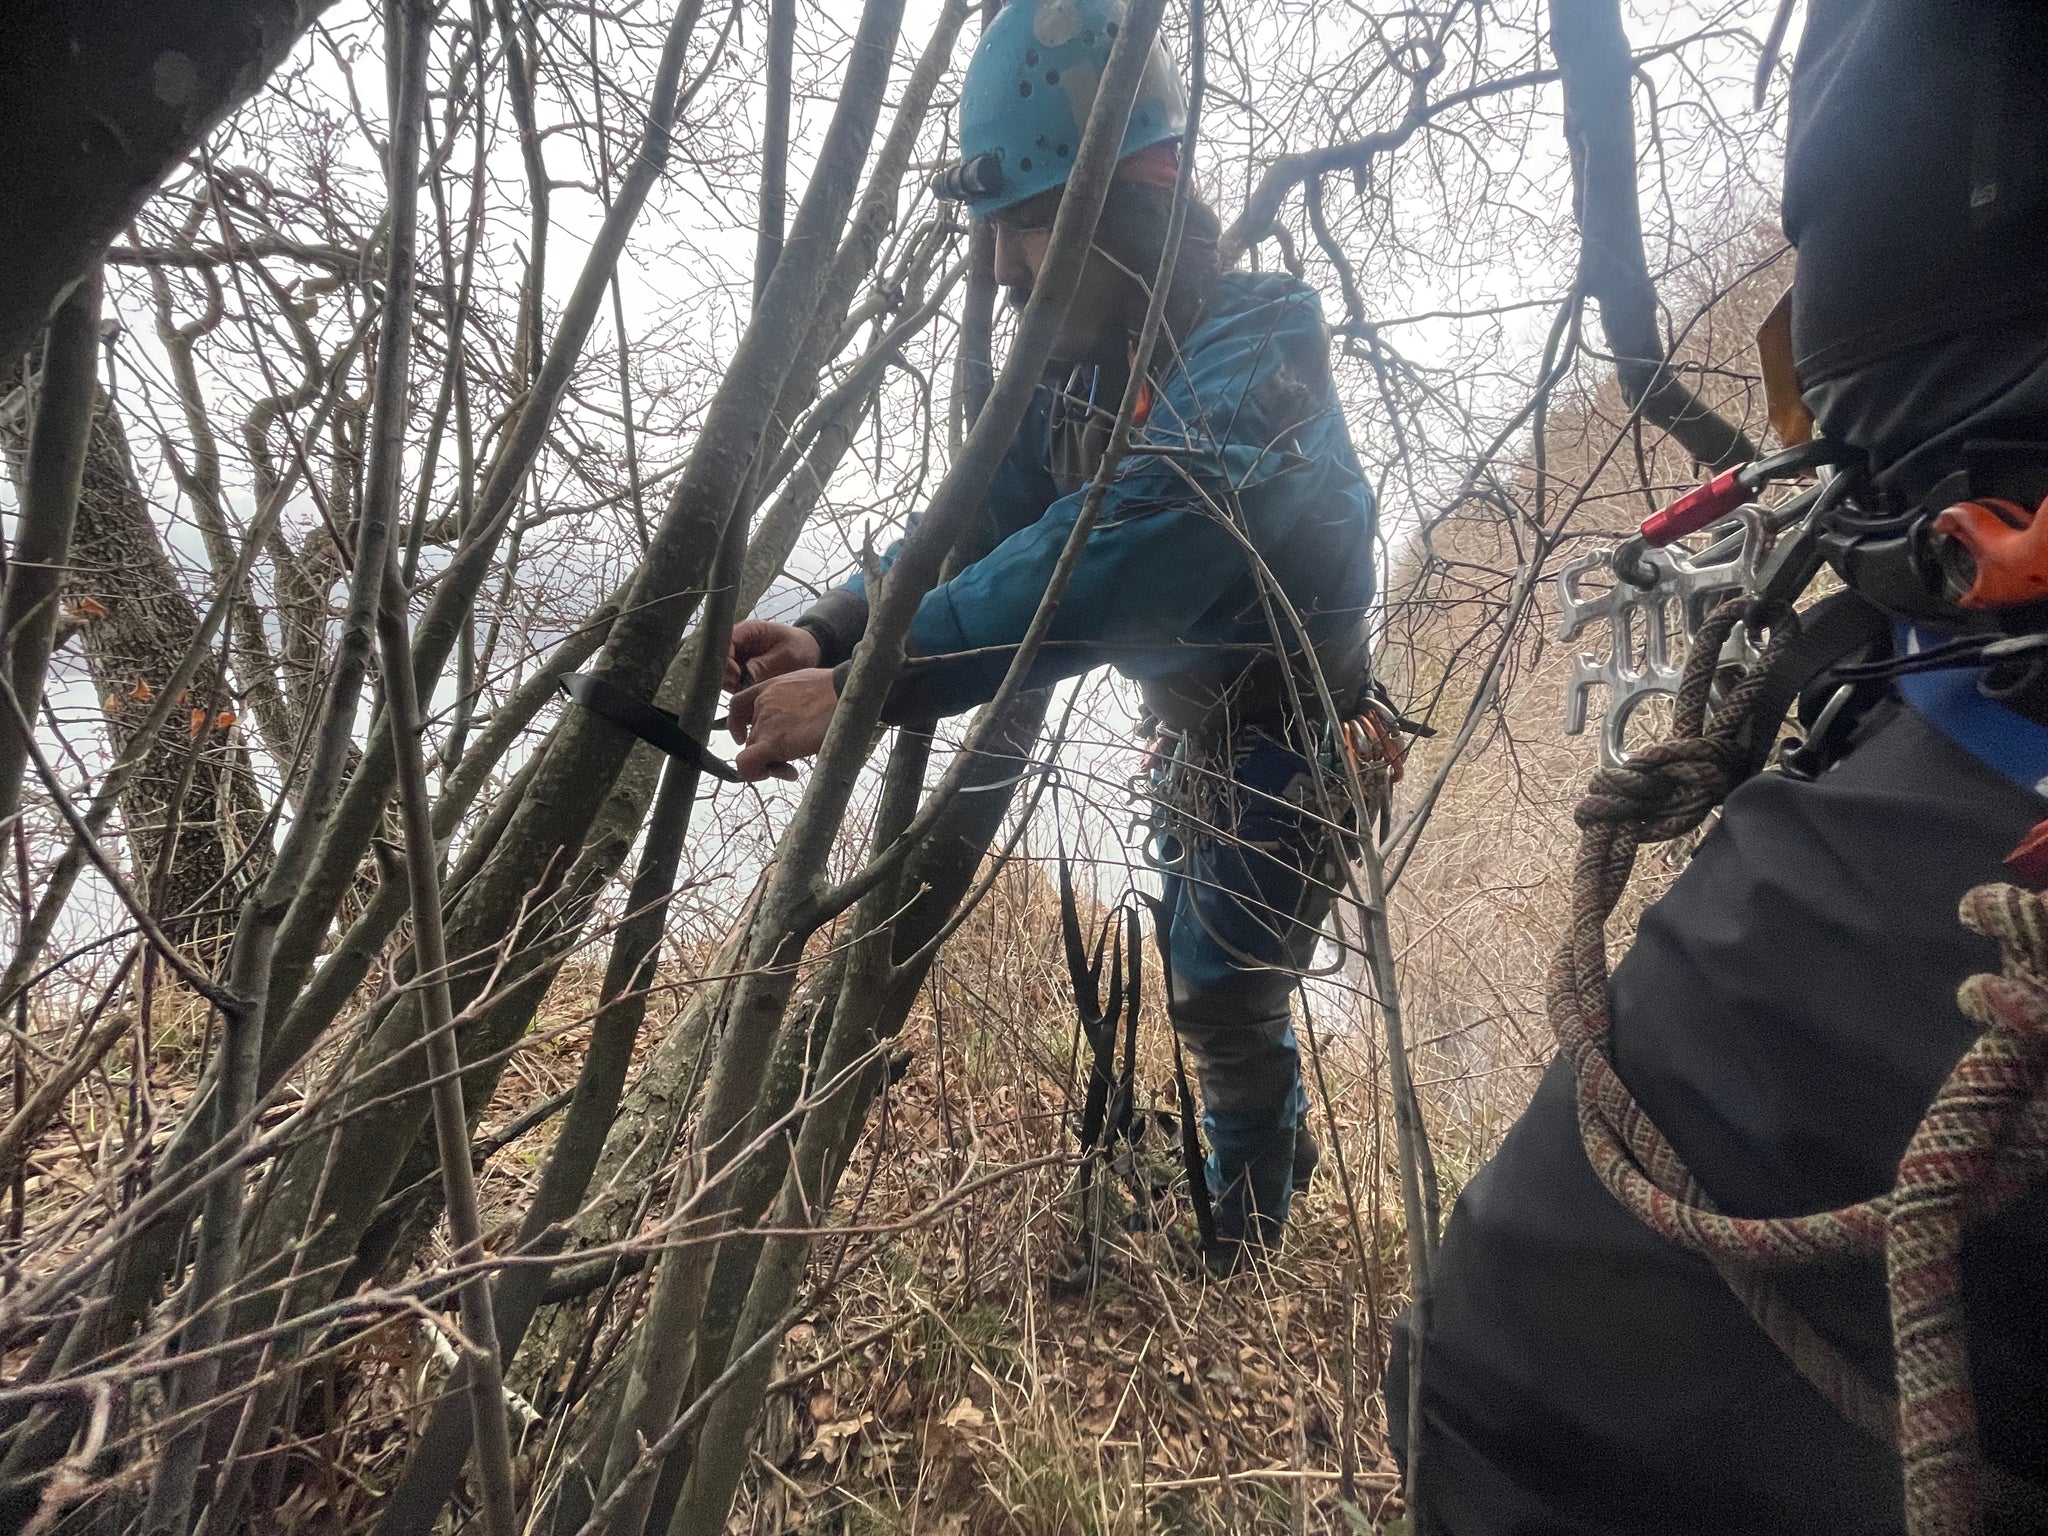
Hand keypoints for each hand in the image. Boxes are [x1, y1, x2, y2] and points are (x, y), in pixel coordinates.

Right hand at [725, 620, 820, 690]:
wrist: (808, 653)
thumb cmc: (799, 647)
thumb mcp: (787, 654)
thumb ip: (765, 664)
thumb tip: (743, 675)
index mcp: (747, 631)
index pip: (723, 642)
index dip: (725, 659)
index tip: (737, 675)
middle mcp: (737, 644)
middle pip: (717, 659)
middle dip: (726, 674)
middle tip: (741, 686)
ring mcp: (736, 658)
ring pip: (721, 673)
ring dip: (731, 684)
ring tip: (748, 690)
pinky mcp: (739, 673)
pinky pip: (730, 683)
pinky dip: (737, 690)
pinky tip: (749, 693)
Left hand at [726, 667, 838, 781]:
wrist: (848, 694)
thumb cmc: (840, 691)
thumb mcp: (809, 685)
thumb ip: (795, 700)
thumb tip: (804, 716)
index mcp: (769, 688)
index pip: (738, 705)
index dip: (737, 724)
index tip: (745, 736)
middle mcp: (762, 704)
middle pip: (751, 736)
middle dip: (766, 751)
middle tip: (790, 761)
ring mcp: (765, 723)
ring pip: (752, 751)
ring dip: (770, 764)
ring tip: (794, 768)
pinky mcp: (773, 742)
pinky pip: (747, 763)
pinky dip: (755, 773)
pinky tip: (785, 773)